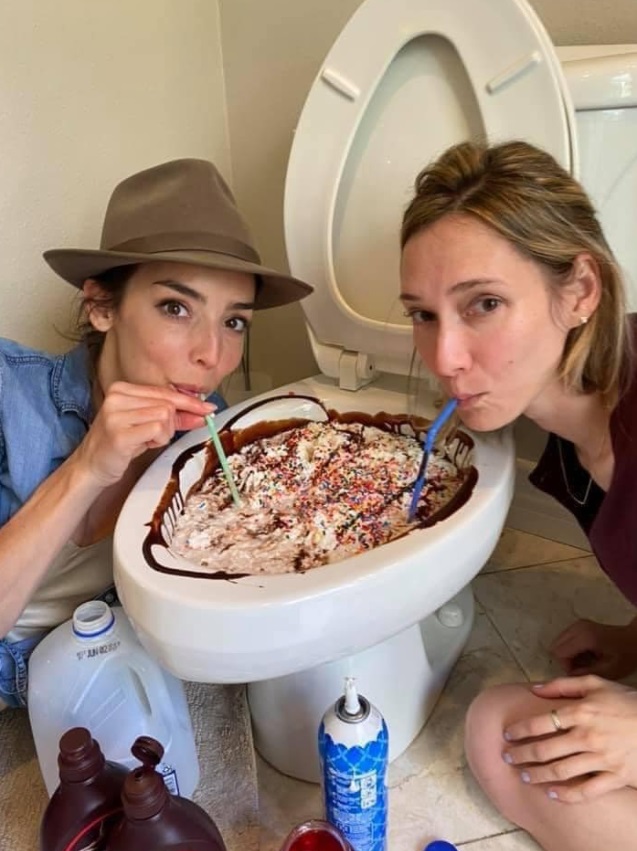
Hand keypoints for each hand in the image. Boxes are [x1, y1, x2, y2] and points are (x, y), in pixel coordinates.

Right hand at [74, 381, 214, 486]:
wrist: (91, 466)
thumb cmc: (120, 444)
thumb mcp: (148, 425)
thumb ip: (174, 416)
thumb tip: (203, 412)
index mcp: (122, 389)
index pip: (165, 392)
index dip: (188, 402)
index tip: (208, 408)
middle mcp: (117, 397)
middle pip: (168, 404)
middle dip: (172, 423)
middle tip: (158, 436)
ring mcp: (116, 415)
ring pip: (165, 417)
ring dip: (164, 434)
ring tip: (145, 440)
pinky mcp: (119, 433)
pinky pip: (158, 430)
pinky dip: (158, 440)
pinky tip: (144, 445)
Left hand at [502, 675, 636, 802]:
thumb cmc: (626, 701)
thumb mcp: (596, 683)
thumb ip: (563, 684)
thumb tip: (535, 689)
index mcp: (581, 711)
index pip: (541, 722)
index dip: (519, 730)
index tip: (506, 735)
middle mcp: (588, 736)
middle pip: (546, 750)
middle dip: (522, 755)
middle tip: (507, 757)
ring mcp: (602, 758)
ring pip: (562, 771)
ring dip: (539, 775)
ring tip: (524, 776)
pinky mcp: (616, 777)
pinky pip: (587, 791)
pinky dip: (568, 795)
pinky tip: (552, 795)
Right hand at [550, 619, 636, 679]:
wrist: (632, 640)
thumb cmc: (623, 656)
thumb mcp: (609, 670)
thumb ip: (587, 673)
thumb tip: (570, 674)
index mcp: (585, 637)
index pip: (559, 653)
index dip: (566, 666)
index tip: (579, 672)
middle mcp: (577, 628)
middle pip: (555, 646)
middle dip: (564, 660)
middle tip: (580, 668)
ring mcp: (576, 624)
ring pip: (557, 642)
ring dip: (565, 654)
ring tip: (581, 661)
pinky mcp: (577, 625)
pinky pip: (563, 639)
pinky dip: (568, 648)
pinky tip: (582, 654)